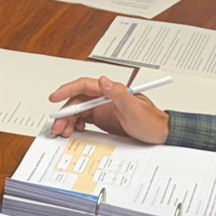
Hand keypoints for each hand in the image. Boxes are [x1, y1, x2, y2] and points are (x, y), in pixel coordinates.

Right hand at [46, 75, 170, 142]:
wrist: (161, 134)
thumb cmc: (151, 121)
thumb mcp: (134, 108)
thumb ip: (118, 93)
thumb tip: (103, 80)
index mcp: (110, 91)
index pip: (83, 86)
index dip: (66, 90)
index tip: (54, 98)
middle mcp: (104, 98)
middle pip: (77, 102)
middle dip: (65, 113)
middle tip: (57, 126)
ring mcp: (103, 109)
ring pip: (79, 112)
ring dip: (68, 121)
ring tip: (63, 132)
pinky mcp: (103, 119)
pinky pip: (84, 120)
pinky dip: (76, 126)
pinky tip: (74, 132)